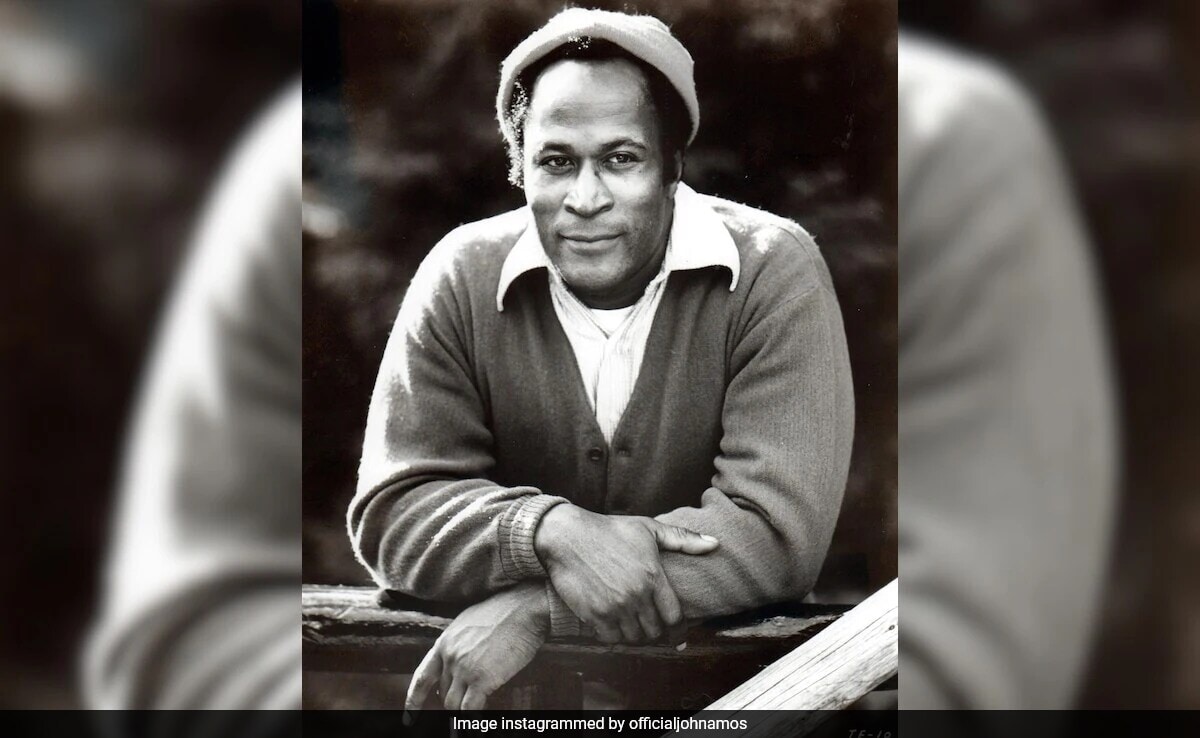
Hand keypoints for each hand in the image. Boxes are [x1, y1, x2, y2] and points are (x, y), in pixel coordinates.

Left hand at [404, 582, 548, 711]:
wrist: (524, 607)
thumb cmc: (505, 611)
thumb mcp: (470, 622)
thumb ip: (460, 643)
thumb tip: (459, 659)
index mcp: (445, 642)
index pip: (422, 677)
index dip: (414, 699)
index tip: (411, 716)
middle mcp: (449, 656)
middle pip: (442, 692)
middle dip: (451, 701)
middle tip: (464, 706)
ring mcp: (464, 668)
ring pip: (453, 704)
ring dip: (460, 713)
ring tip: (469, 718)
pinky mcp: (481, 679)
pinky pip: (469, 710)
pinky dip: (471, 722)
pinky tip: (476, 726)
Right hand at [534, 505, 718, 643]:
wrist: (567, 536)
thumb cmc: (609, 530)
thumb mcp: (648, 529)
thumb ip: (683, 539)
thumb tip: (715, 544)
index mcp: (653, 576)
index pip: (674, 616)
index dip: (677, 628)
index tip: (677, 635)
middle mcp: (636, 595)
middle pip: (654, 630)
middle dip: (654, 630)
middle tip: (650, 624)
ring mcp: (614, 607)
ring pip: (634, 637)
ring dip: (634, 634)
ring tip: (632, 624)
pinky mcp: (593, 614)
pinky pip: (611, 638)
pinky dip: (614, 635)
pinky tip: (613, 624)